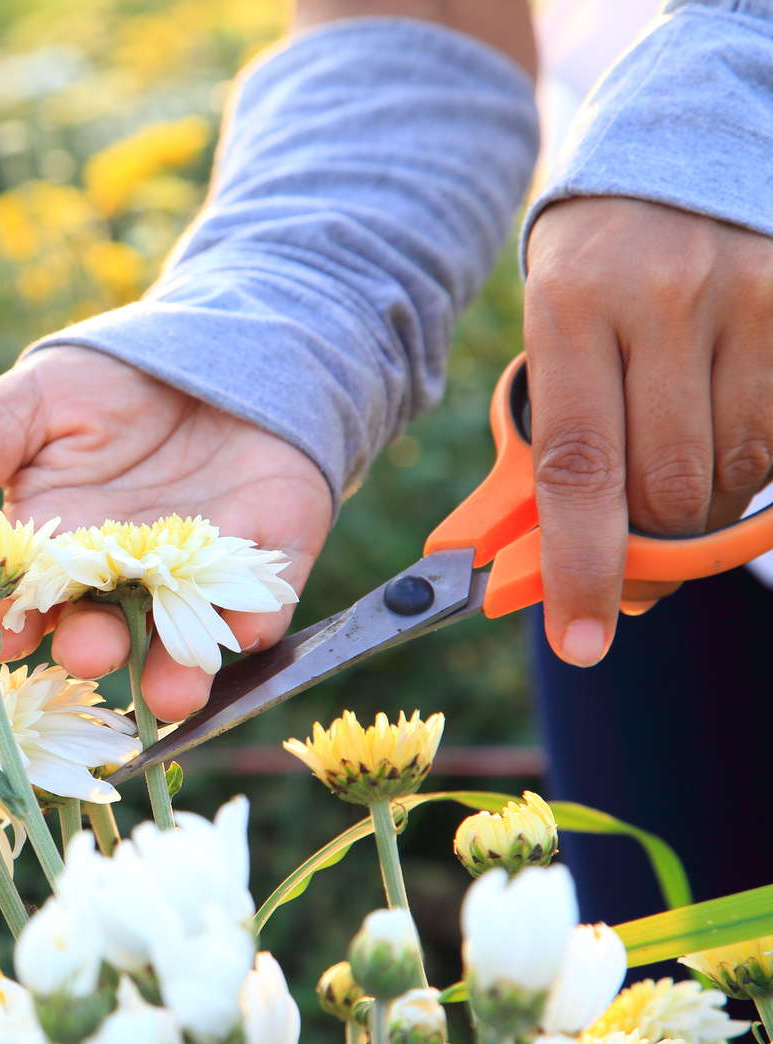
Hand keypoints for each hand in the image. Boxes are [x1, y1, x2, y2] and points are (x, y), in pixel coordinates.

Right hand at [0, 344, 332, 720]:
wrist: (215, 345)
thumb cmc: (108, 384)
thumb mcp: (29, 404)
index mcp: (52, 553)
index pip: (24, 602)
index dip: (11, 622)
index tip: (1, 634)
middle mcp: (120, 582)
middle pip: (102, 630)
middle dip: (94, 648)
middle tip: (89, 651)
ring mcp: (195, 578)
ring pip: (181, 641)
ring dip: (175, 672)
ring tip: (171, 691)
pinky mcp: (268, 561)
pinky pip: (261, 603)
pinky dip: (254, 620)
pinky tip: (248, 628)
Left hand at [524, 196, 772, 665]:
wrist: (682, 154)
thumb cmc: (597, 270)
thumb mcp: (551, 334)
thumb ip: (555, 440)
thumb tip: (541, 560)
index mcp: (571, 309)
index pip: (576, 469)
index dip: (578, 567)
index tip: (578, 639)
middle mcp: (662, 300)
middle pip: (666, 487)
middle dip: (646, 549)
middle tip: (631, 566)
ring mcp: (747, 299)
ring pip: (734, 472)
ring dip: (703, 510)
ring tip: (675, 481)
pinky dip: (754, 471)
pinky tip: (725, 441)